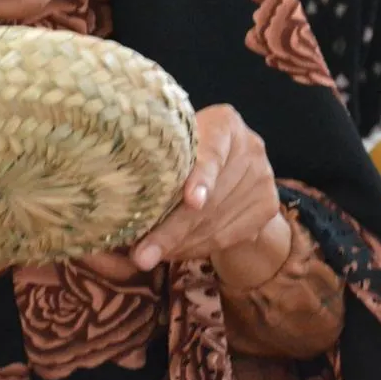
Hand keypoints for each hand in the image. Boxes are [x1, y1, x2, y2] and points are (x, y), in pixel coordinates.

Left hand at [130, 105, 283, 280]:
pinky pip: (228, 236)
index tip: (192, 201)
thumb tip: (112, 193)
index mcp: (223, 123)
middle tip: (142, 254)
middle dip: (173, 229)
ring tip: (150, 255)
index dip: (201, 178)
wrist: (232, 165)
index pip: (212, 151)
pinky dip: (197, 248)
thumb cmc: (184, 151)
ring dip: (181, 244)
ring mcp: (263, 176)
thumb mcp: (173, 146)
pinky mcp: (268, 206)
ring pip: (216, 222)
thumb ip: (157, 161)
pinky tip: (174, 252)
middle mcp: (249, 147)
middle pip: (210, 197)